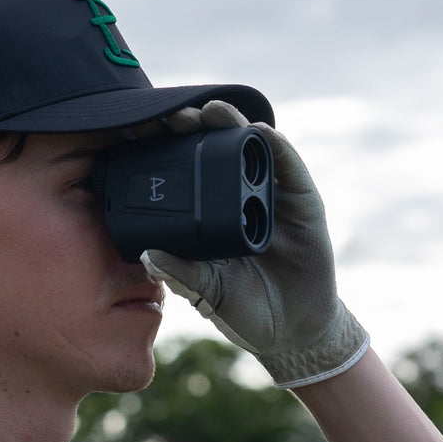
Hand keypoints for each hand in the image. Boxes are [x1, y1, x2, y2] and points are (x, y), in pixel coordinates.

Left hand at [142, 101, 368, 387]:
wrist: (293, 330)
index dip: (166, 153)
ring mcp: (270, 196)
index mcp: (208, 216)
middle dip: (195, 128)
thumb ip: (182, 274)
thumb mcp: (208, 294)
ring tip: (212, 111)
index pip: (184, 174)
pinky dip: (278, 149)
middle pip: (215, 151)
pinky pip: (290, 168)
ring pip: (251, 149)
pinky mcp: (302, 201)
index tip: (140, 135)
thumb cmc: (244, 310)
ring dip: (232, 125)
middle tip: (173, 116)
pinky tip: (263, 133)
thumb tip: (148, 255)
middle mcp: (238, 197)